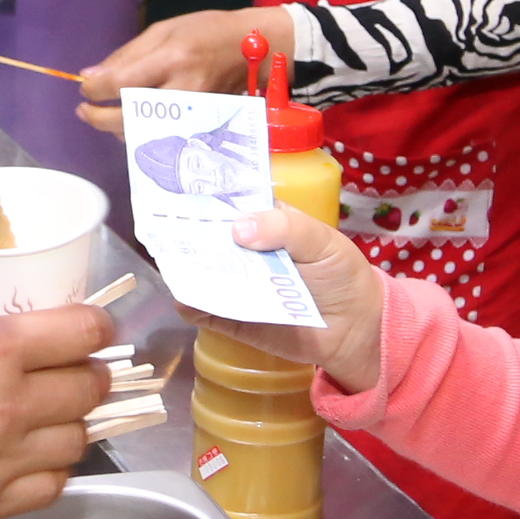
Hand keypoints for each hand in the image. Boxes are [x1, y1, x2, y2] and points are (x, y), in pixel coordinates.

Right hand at [0, 304, 112, 518]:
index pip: (84, 332)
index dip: (93, 327)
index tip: (88, 329)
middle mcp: (9, 405)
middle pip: (90, 388)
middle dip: (86, 374)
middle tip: (70, 371)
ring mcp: (0, 461)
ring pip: (78, 442)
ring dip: (69, 425)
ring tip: (45, 418)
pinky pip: (49, 488)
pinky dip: (49, 471)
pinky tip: (25, 458)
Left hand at [74, 7, 293, 130]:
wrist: (254, 49)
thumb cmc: (206, 31)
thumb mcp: (163, 30)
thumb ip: (126, 55)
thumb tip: (90, 76)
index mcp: (172, 60)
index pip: (122, 84)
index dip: (95, 91)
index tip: (84, 89)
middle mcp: (183, 91)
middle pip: (130, 118)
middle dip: (99, 118)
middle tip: (84, 111)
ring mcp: (193, 113)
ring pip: (144, 134)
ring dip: (117, 129)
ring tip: (105, 116)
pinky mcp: (200, 126)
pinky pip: (162, 137)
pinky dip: (140, 133)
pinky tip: (131, 122)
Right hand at [171, 204, 386, 394]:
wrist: (357, 331)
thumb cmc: (342, 275)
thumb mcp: (322, 241)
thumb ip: (284, 229)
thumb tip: (236, 229)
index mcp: (263, 221)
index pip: (227, 202)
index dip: (203, 194)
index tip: (177, 187)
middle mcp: (242, 250)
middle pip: (204, 236)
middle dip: (183, 230)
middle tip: (162, 224)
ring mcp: (234, 283)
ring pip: (197, 271)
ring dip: (182, 265)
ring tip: (168, 258)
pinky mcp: (231, 317)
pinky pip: (202, 309)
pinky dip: (190, 303)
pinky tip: (186, 296)